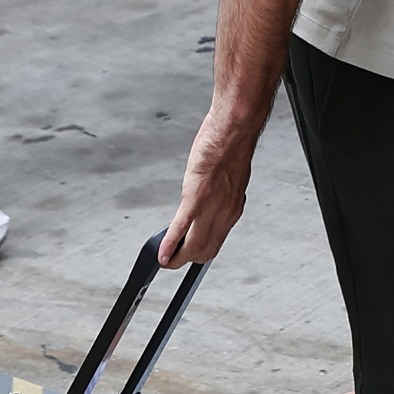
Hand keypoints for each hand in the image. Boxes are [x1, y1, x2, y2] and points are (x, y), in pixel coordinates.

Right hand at [159, 110, 259, 265]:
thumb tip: (213, 200)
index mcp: (232, 209)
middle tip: (172, 260)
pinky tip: (160, 255)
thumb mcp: (231, 179)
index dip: (200, 252)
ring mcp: (210, 208)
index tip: (189, 252)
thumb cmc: (232, 147)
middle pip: (205, 252)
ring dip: (176, 258)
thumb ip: (222, 195)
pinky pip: (180, 229)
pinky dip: (168, 245)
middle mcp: (224, 214)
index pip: (217, 242)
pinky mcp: (194, 199)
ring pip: (193, 247)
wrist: (234, 131)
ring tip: (164, 261)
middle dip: (186, 259)